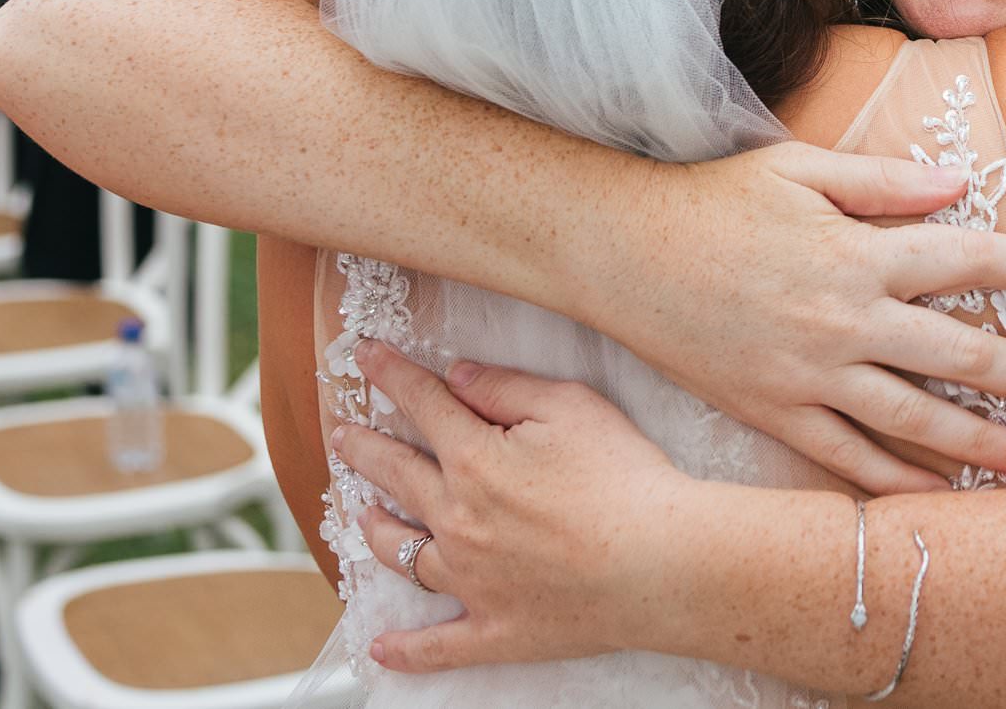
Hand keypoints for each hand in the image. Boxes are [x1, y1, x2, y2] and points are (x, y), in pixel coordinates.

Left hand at [335, 340, 687, 671]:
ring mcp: (471, 580)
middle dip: (364, 449)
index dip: (389, 375)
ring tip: (362, 515)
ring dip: (375, 529)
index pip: (423, 405)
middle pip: (396, 475)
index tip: (363, 356)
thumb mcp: (572, 407)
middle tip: (343, 435)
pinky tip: (381, 650)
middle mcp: (457, 520)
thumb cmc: (626, 478)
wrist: (662, 561)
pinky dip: (405, 650)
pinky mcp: (495, 628)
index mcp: (475, 459)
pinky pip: (437, 646)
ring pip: (402, 553)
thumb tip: (456, 376)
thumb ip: (506, 388)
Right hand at [597, 141, 1005, 493]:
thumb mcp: (799, 168)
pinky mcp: (772, 412)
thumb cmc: (712, 200)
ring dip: (976, 442)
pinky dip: (891, 480)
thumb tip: (956, 189)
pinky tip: (932, 496)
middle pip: (956, 354)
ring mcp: (808, 374)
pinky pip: (844, 457)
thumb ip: (883, 182)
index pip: (966, 261)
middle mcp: (843, 320)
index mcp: (857, 252)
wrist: (620, 252)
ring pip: (911, 419)